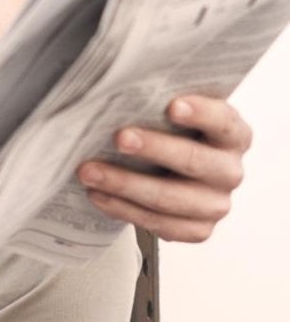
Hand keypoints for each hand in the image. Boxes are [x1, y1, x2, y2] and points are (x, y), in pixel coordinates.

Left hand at [76, 95, 252, 241]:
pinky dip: (123, 209)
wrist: (166, 169)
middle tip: (119, 138)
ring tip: (90, 171)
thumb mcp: (170, 111)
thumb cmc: (168, 133)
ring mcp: (216, 204)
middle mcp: (229, 171)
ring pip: (169, 198)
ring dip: (124, 184)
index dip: (200, 113)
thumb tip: (120, 91)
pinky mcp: (198, 230)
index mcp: (232, 134)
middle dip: (153, 148)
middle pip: (193, 161)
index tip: (172, 106)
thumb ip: (158, 101)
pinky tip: (98, 195)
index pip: (223, 121)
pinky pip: (159, 224)